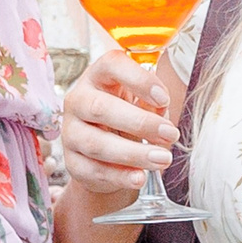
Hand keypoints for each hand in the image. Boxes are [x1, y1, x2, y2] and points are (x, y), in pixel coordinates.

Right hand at [60, 46, 178, 204]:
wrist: (107, 152)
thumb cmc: (127, 116)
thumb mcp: (143, 102)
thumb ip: (154, 101)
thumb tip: (161, 108)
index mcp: (98, 76)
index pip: (111, 65)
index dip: (138, 79)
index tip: (164, 98)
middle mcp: (78, 100)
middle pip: (100, 108)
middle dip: (140, 122)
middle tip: (170, 134)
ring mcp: (71, 132)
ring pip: (97, 144)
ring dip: (134, 153)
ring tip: (162, 159)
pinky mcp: (72, 162)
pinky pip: (94, 171)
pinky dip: (120, 176)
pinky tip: (139, 177)